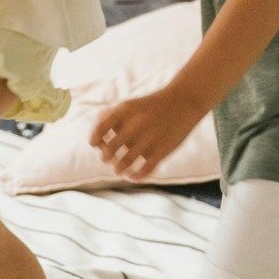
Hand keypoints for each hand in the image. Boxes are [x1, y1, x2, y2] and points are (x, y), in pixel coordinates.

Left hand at [90, 87, 204, 179]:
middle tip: (108, 159)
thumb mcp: (130, 105)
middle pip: (109, 151)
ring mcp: (149, 139)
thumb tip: (96, 141)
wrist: (184, 101)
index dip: (94, 140)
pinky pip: (144, 171)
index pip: (100, 130)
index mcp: (124, 110)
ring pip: (124, 163)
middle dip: (106, 158)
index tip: (96, 145)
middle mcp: (135, 124)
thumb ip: (110, 119)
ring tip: (119, 169)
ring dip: (118, 169)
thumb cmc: (150, 106)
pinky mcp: (162, 151)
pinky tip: (132, 175)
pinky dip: (135, 176)